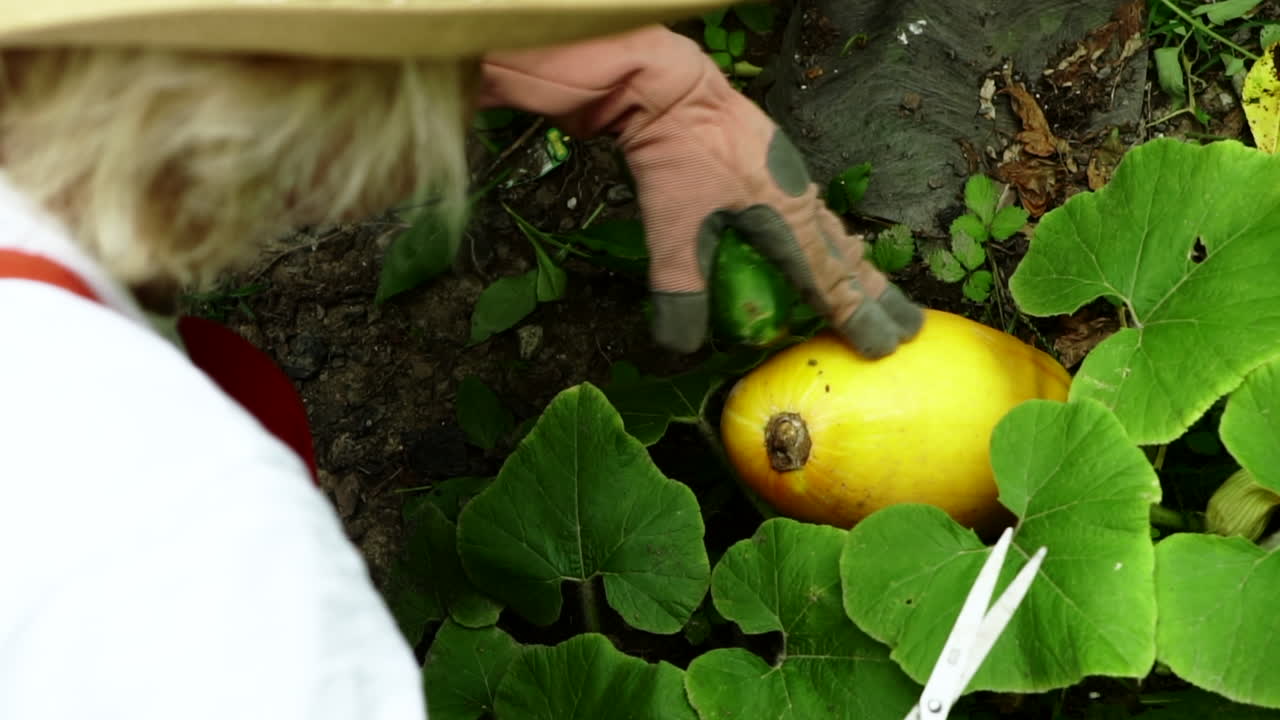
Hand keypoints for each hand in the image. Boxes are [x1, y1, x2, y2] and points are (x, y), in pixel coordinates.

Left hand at [479, 26, 921, 355]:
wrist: (671, 88)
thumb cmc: (677, 155)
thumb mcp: (672, 230)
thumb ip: (680, 291)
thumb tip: (681, 348)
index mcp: (786, 221)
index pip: (831, 283)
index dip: (857, 319)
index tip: (884, 348)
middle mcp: (800, 201)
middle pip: (848, 260)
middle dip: (878, 297)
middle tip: (909, 328)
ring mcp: (791, 180)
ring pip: (834, 234)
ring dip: (856, 267)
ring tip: (876, 291)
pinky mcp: (775, 165)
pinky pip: (816, 212)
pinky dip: (829, 238)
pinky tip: (823, 242)